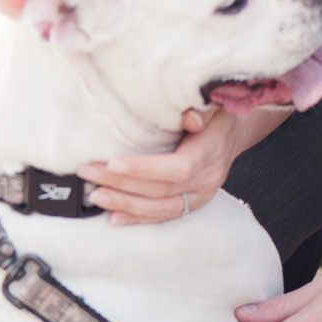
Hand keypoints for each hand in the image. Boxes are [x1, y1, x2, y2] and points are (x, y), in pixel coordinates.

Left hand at [77, 106, 289, 224]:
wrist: (233, 132)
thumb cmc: (217, 112)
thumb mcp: (214, 103)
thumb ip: (201, 109)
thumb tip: (190, 117)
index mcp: (210, 152)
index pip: (177, 168)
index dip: (145, 169)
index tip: (113, 163)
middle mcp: (206, 180)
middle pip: (160, 190)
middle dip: (121, 183)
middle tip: (88, 174)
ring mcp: (200, 196)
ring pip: (160, 209)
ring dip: (125, 204)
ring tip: (95, 196)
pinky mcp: (191, 204)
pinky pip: (163, 216)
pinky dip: (137, 218)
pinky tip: (114, 217)